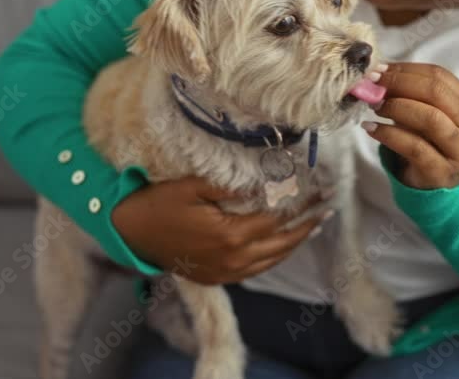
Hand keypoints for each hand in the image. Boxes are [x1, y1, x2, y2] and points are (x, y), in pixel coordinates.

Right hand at [112, 176, 329, 284]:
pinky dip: (275, 257)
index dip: (301, 204)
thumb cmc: (159, 203)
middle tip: (328, 208)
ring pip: (273, 260)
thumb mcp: (193, 186)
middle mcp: (233, 258)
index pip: (277, 218)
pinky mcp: (218, 277)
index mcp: (230, 235)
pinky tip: (284, 246)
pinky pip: (256, 270)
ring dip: (296, 242)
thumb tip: (266, 182)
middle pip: (282, 243)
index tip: (319, 190)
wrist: (129, 233)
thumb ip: (231, 186)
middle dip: (308, 225)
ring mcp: (226, 271)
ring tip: (315, 225)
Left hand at [364, 63, 458, 189]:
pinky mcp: (442, 172)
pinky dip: (389, 134)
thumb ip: (408, 94)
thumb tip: (378, 73)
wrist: (433, 188)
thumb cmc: (427, 144)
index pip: (440, 76)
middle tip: (374, 85)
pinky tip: (371, 128)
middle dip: (400, 84)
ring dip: (396, 107)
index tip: (380, 69)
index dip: (407, 70)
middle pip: (436, 93)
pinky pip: (414, 147)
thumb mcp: (423, 115)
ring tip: (375, 106)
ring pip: (430, 118)